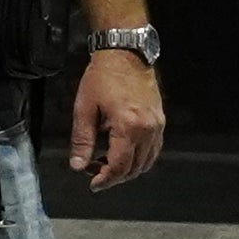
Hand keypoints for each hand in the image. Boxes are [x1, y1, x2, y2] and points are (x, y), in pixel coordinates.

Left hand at [66, 48, 165, 191]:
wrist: (125, 54)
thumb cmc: (102, 78)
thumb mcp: (84, 108)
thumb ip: (82, 140)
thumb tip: (78, 166)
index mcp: (128, 127)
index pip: (119, 166)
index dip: (105, 180)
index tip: (93, 184)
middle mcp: (148, 129)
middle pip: (134, 168)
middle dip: (114, 176)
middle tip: (94, 171)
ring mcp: (157, 125)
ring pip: (146, 162)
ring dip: (127, 169)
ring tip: (106, 163)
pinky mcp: (160, 121)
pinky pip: (153, 149)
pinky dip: (139, 158)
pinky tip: (123, 152)